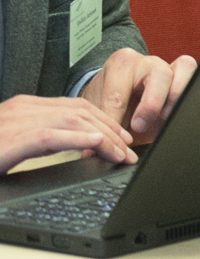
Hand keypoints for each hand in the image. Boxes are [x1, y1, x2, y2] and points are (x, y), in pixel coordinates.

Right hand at [0, 94, 135, 170]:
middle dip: (110, 129)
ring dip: (102, 137)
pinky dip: (77, 139)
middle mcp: (24, 108)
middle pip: (80, 112)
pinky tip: (97, 145)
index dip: (103, 120)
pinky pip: (51, 137)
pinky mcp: (12, 140)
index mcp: (26, 106)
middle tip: (128, 148)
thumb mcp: (14, 139)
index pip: (75, 106)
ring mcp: (18, 122)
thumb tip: (72, 145)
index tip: (121, 136)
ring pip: (72, 121)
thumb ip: (41, 137)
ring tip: (120, 152)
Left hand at [81, 48, 197, 138]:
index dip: (116, 118)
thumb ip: (98, 128)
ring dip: (177, 96)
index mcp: (121, 64)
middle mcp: (148, 62)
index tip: (114, 137)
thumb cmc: (111, 104)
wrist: (120, 100)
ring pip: (185, 69)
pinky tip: (179, 115)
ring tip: (166, 118)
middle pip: (159, 74)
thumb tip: (90, 153)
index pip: (119, 92)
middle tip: (139, 126)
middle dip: (151, 103)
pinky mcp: (186, 78)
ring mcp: (170, 67)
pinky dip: (190, 98)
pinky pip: (197, 79)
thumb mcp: (100, 113)